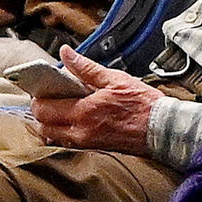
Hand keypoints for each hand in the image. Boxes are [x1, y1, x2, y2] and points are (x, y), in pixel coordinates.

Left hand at [27, 45, 165, 152]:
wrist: (163, 130)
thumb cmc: (143, 104)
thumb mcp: (115, 79)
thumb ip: (85, 67)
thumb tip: (65, 53)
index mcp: (84, 112)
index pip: (44, 109)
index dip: (38, 97)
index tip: (41, 87)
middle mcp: (81, 131)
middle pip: (43, 125)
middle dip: (40, 110)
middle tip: (48, 96)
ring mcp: (86, 142)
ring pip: (53, 136)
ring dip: (49, 122)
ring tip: (59, 107)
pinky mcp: (94, 148)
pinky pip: (67, 142)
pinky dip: (62, 131)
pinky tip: (71, 118)